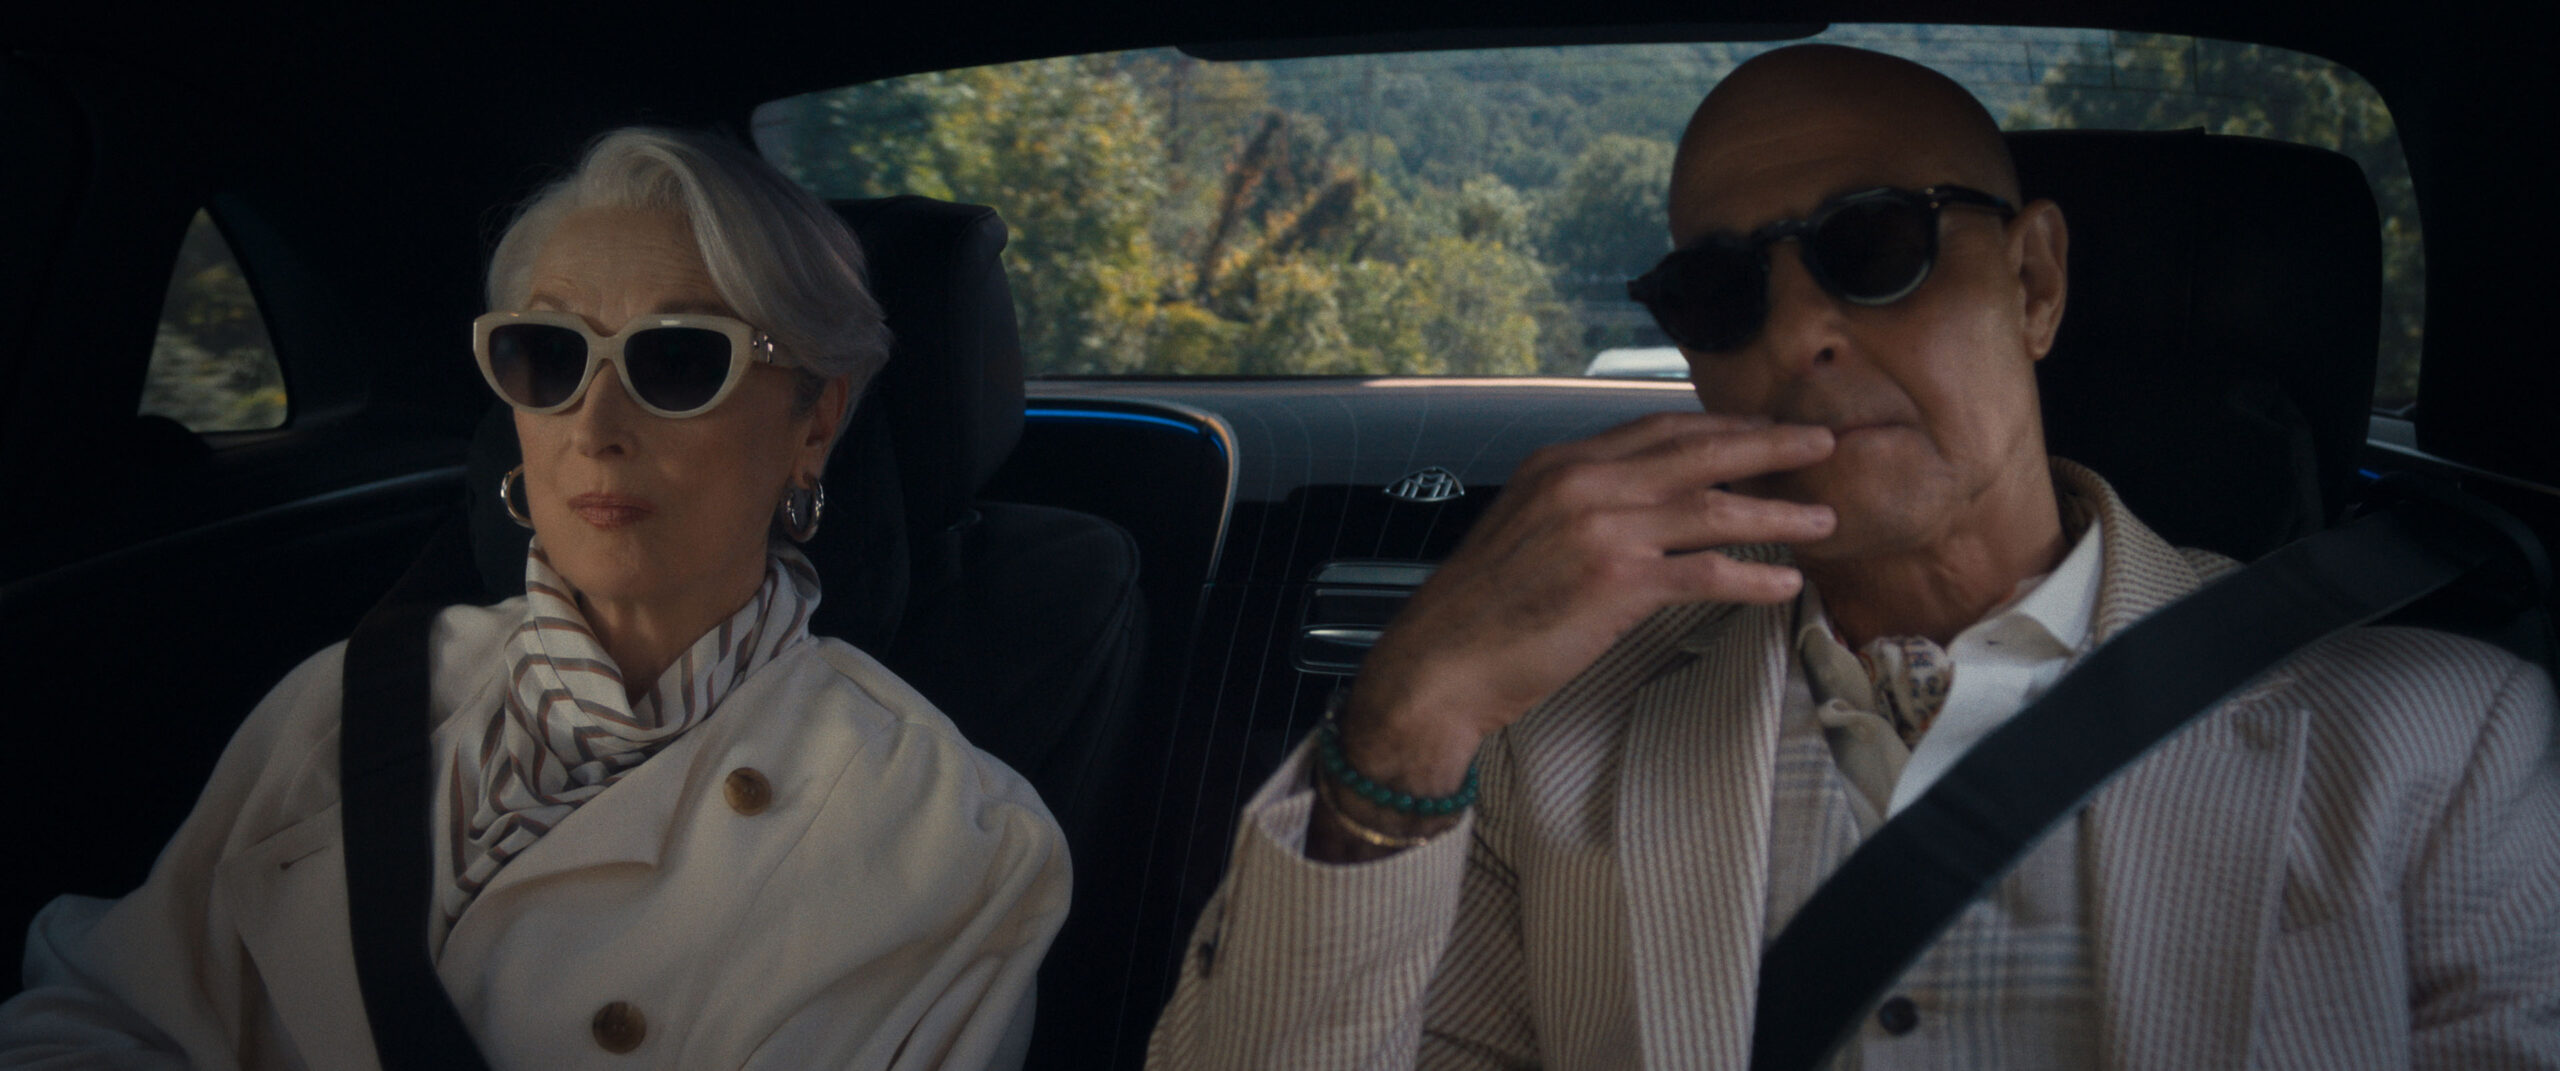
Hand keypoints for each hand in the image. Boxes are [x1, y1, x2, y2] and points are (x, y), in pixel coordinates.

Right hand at [1333, 412, 1834, 809]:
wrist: (1438, 664)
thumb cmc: (1478, 610)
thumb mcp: (1521, 528)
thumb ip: (1576, 503)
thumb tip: (1635, 503)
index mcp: (1559, 464)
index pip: (1657, 428)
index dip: (1720, 427)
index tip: (1764, 430)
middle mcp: (1583, 483)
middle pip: (1698, 452)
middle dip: (1769, 446)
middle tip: (1822, 444)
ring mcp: (1601, 530)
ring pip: (1713, 509)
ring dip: (1778, 515)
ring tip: (1825, 520)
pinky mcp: (1616, 583)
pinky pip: (1705, 573)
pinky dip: (1753, 578)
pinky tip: (1786, 585)